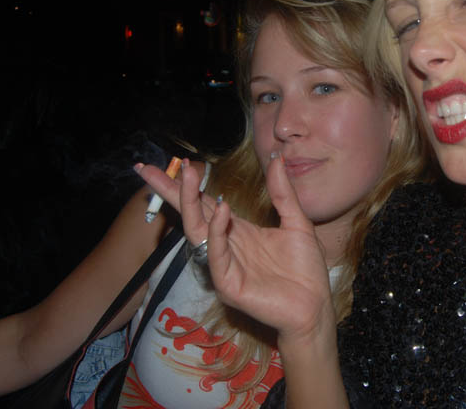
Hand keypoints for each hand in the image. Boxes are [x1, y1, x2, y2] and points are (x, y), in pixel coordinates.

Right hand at [134, 157, 333, 341]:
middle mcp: (226, 246)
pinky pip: (217, 255)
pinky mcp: (228, 284)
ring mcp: (224, 265)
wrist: (315, 306)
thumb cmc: (305, 269)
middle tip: (150, 169)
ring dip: (191, 202)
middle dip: (171, 191)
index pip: (206, 203)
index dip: (189, 185)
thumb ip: (283, 192)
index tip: (175, 163)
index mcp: (238, 231)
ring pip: (198, 231)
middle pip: (192, 213)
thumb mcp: (296, 222)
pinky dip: (217, 232)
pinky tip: (222, 210)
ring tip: (189, 175)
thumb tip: (275, 158)